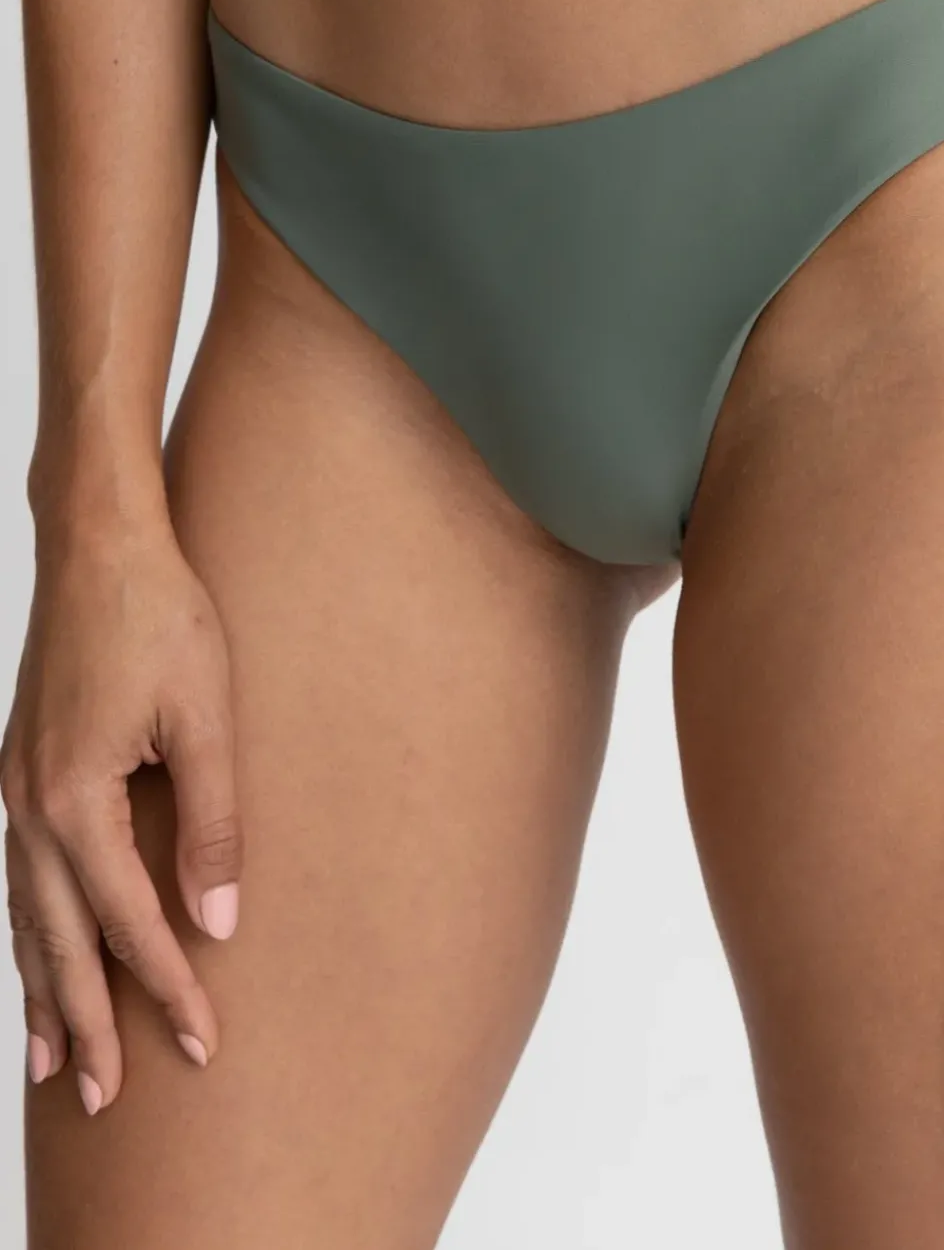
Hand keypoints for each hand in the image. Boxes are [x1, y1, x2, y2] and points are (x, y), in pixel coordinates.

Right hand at [2, 483, 241, 1113]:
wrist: (99, 544)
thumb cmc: (160, 614)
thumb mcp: (206, 712)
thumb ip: (213, 818)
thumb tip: (223, 917)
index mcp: (75, 799)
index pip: (128, 921)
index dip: (168, 986)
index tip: (202, 1043)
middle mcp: (30, 807)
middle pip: (55, 941)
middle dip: (82, 1022)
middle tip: (103, 1100)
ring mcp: (16, 791)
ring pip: (24, 916)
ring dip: (41, 989)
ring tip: (50, 1062)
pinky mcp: (21, 772)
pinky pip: (18, 876)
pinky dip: (26, 930)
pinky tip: (38, 952)